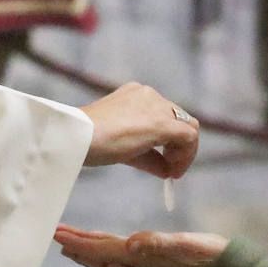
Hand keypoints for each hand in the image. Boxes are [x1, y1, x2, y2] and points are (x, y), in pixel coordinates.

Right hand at [80, 83, 198, 177]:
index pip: (163, 114)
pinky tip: (173, 171)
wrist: (78, 137)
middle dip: (178, 146)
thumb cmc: (90, 141)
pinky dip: (187, 155)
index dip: (169, 140)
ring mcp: (156, 106)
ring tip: (172, 171)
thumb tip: (166, 171)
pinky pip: (189, 136)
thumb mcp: (123, 147)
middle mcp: (148, 95)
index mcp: (135, 95)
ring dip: (184, 151)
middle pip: (179, 119)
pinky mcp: (161, 123)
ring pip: (187, 126)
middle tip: (172, 169)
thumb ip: (147, 155)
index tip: (165, 160)